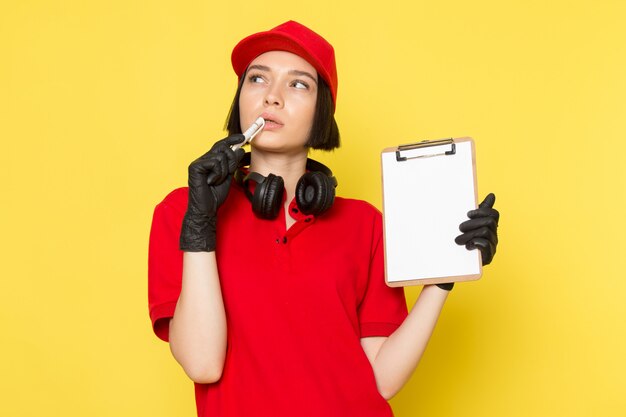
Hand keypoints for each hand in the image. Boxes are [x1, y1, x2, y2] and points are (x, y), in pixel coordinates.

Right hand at [179, 135, 245, 251]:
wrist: (207, 208)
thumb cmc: (215, 194)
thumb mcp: (229, 176)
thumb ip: (233, 163)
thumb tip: (239, 149)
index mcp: (210, 160)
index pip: (222, 145)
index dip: (232, 140)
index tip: (242, 137)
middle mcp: (203, 159)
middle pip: (222, 147)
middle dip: (231, 159)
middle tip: (229, 172)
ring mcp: (198, 162)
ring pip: (220, 156)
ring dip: (223, 171)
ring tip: (217, 181)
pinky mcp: (195, 167)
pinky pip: (214, 162)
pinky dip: (217, 173)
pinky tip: (211, 181)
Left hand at [455, 193, 498, 264]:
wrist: (456, 262)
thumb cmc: (463, 239)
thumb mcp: (469, 223)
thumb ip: (480, 209)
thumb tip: (492, 195)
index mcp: (491, 226)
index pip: (494, 214)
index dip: (481, 211)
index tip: (467, 214)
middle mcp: (494, 235)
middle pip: (489, 222)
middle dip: (472, 223)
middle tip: (459, 228)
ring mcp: (493, 246)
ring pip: (486, 232)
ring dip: (469, 234)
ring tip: (458, 240)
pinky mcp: (488, 257)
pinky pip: (486, 245)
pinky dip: (475, 243)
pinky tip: (467, 246)